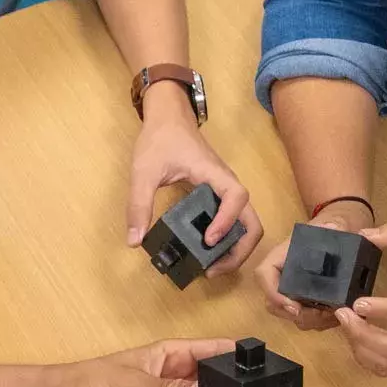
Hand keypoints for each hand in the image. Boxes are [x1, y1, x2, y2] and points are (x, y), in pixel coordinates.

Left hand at [125, 89, 262, 277]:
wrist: (169, 118)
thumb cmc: (160, 139)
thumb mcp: (144, 171)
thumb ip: (138, 204)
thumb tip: (134, 241)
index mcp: (214, 174)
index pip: (237, 197)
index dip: (227, 221)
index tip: (209, 239)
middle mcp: (227, 185)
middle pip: (252, 221)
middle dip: (240, 250)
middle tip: (213, 269)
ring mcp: (226, 192)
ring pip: (247, 225)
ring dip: (236, 249)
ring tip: (211, 267)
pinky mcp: (220, 197)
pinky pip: (234, 222)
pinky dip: (227, 241)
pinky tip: (205, 251)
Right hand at [253, 201, 374, 329]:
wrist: (341, 231)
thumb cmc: (333, 226)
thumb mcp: (335, 224)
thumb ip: (334, 226)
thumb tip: (333, 228)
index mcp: (282, 256)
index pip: (264, 274)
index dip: (274, 294)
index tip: (295, 307)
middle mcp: (282, 275)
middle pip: (273, 303)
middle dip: (296, 315)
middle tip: (322, 315)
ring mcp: (292, 289)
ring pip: (289, 315)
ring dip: (310, 321)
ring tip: (333, 316)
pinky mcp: (304, 299)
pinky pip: (304, 318)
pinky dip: (318, 323)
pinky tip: (336, 317)